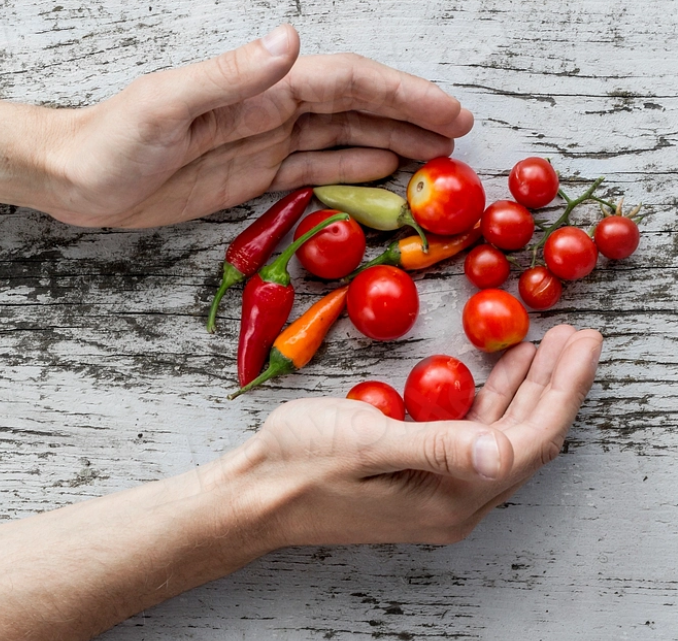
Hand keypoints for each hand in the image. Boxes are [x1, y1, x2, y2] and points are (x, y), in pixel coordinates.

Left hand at [36, 24, 473, 226]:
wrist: (75, 178)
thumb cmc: (109, 141)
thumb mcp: (165, 105)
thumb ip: (229, 76)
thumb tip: (291, 42)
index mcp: (258, 89)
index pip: (345, 84)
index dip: (401, 95)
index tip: (446, 114)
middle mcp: (270, 111)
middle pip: (356, 109)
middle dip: (410, 118)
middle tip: (458, 139)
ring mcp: (264, 143)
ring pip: (343, 139)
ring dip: (390, 144)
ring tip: (434, 159)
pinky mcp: (253, 176)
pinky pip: (314, 170)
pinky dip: (351, 170)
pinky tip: (380, 172)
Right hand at [238, 325, 601, 546]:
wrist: (255, 493)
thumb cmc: (299, 465)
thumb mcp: (365, 444)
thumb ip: (437, 447)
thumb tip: (503, 453)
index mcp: (448, 498)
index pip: (529, 441)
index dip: (562, 390)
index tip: (583, 343)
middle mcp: (454, 502)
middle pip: (525, 439)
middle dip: (554, 385)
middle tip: (577, 336)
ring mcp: (437, 493)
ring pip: (502, 437)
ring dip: (526, 390)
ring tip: (547, 346)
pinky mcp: (420, 478)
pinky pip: (473, 437)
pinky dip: (491, 400)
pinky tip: (497, 372)